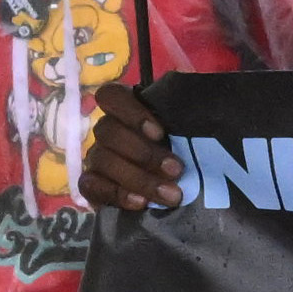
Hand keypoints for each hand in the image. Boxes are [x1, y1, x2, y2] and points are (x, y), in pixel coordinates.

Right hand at [83, 79, 181, 209]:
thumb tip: (200, 88)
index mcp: (128, 111)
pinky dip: (116, 194)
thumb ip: (190, 113)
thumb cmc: (191, 154)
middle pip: (108, 131)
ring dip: (138, 178)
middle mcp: (109, 132)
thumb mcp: (194, 131)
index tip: (160, 133)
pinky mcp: (94, 186)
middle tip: (176, 170)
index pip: (111, 96)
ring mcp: (98, 158)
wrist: (190, 195)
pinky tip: (140, 203)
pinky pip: (92, 186)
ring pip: (103, 160)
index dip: (130, 112)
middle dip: (144, 153)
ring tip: (171, 195)